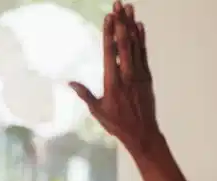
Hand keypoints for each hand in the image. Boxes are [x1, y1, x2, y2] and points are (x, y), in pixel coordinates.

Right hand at [69, 1, 161, 154]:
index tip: (108, 17)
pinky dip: (142, 39)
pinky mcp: (146, 76)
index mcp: (113, 81)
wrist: (142, 133)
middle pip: (125, 43)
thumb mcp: (97, 111)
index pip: (110, 52)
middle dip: (121, 22)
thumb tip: (70, 83)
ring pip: (136, 44)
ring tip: (129, 9)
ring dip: (132, 25)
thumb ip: (85, 94)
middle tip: (118, 4)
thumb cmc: (116, 124)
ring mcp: (139, 73)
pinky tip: (140, 27)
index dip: (110, 33)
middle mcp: (127, 74)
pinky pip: (144, 53)